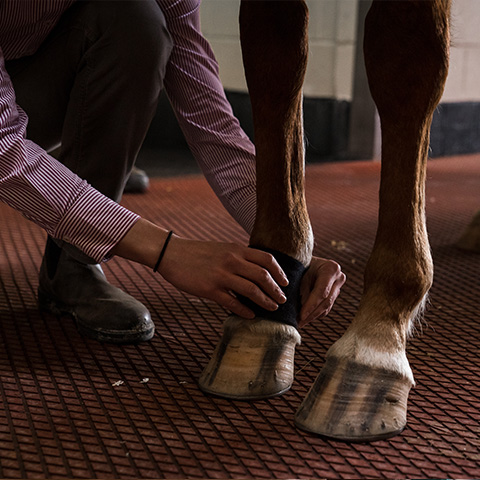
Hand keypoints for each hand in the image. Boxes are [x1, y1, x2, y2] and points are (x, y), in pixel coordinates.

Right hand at [158, 236, 288, 318]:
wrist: (172, 253)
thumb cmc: (198, 252)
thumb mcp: (222, 249)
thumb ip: (239, 257)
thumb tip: (257, 270)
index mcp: (236, 250)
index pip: (267, 259)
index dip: (279, 272)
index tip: (285, 282)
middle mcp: (232, 261)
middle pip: (263, 276)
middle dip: (276, 290)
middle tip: (282, 299)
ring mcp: (221, 276)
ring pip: (251, 290)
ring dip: (265, 301)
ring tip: (272, 308)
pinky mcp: (210, 290)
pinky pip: (232, 303)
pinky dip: (244, 310)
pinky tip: (250, 315)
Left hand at [299, 255, 345, 326]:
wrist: (305, 259)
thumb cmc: (301, 263)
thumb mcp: (299, 272)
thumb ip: (302, 288)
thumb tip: (301, 309)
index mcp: (331, 268)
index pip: (322, 291)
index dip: (311, 305)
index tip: (301, 316)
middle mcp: (339, 278)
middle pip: (326, 301)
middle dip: (311, 314)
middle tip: (298, 323)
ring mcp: (338, 287)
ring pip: (326, 307)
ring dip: (312, 317)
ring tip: (299, 323)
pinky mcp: (334, 295)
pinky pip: (325, 308)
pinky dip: (314, 314)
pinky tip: (304, 319)